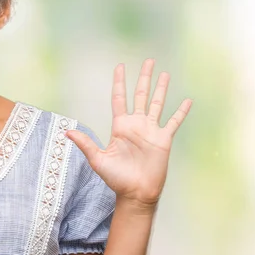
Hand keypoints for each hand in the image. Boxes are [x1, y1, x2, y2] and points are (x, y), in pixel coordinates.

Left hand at [66, 59, 191, 207]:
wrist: (135, 193)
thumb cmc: (116, 178)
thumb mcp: (98, 160)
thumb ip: (86, 143)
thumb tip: (67, 132)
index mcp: (120, 126)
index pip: (120, 98)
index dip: (120, 82)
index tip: (120, 66)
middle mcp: (136, 124)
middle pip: (141, 95)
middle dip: (144, 77)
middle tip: (148, 61)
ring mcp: (151, 130)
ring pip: (158, 103)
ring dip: (162, 88)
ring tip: (165, 73)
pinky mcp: (163, 139)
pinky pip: (174, 122)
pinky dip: (181, 111)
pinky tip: (187, 100)